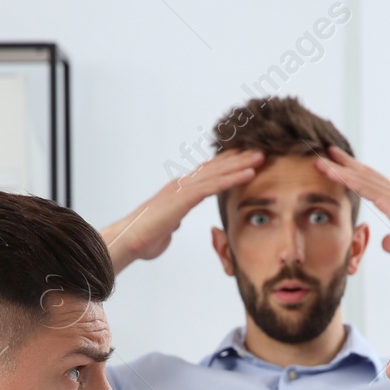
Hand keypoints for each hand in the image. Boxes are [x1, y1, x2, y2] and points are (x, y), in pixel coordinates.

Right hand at [101, 149, 265, 271]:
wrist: (127, 240)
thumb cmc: (143, 239)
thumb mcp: (164, 229)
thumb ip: (172, 223)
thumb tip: (174, 223)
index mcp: (178, 191)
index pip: (207, 174)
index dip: (227, 165)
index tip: (244, 157)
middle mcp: (182, 185)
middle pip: (216, 167)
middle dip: (238, 158)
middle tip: (260, 149)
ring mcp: (183, 189)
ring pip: (218, 173)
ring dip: (242, 164)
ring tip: (262, 156)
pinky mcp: (184, 198)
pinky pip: (214, 186)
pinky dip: (233, 178)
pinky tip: (250, 173)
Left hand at [314, 145, 389, 268]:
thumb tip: (385, 241)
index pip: (373, 185)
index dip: (355, 175)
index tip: (338, 167)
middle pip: (366, 176)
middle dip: (345, 164)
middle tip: (326, 153)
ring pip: (363, 179)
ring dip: (340, 169)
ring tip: (321, 160)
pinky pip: (367, 190)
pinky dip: (349, 180)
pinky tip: (335, 173)